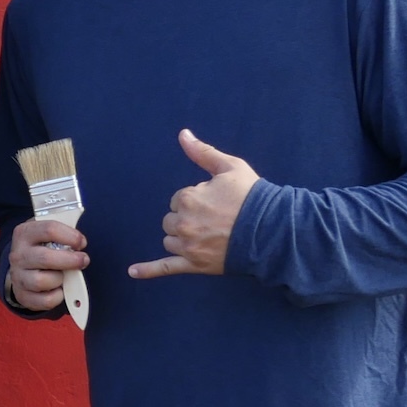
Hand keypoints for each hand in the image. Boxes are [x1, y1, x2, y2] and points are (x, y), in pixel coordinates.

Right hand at [6, 218, 87, 311]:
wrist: (24, 268)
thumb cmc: (43, 248)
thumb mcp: (48, 234)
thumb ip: (63, 233)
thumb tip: (82, 241)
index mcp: (24, 233)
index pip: (49, 230)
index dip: (71, 236)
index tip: (82, 242)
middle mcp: (18, 255)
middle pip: (45, 258)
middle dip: (71, 260)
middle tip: (83, 260)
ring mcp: (18, 276)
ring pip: (42, 281)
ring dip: (60, 279)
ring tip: (65, 276)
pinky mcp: (22, 295)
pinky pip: (45, 300)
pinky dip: (58, 296)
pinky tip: (59, 289)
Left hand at [130, 129, 258, 278]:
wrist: (274, 231)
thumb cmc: (253, 197)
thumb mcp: (230, 167)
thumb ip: (202, 152)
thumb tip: (182, 134)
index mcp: (187, 198)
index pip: (179, 199)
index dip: (198, 200)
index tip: (217, 203)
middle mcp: (182, 223)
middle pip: (171, 220)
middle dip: (188, 219)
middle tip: (216, 220)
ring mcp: (187, 246)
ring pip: (170, 240)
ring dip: (182, 238)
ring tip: (210, 236)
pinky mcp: (194, 265)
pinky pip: (166, 268)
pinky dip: (148, 270)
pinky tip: (132, 272)